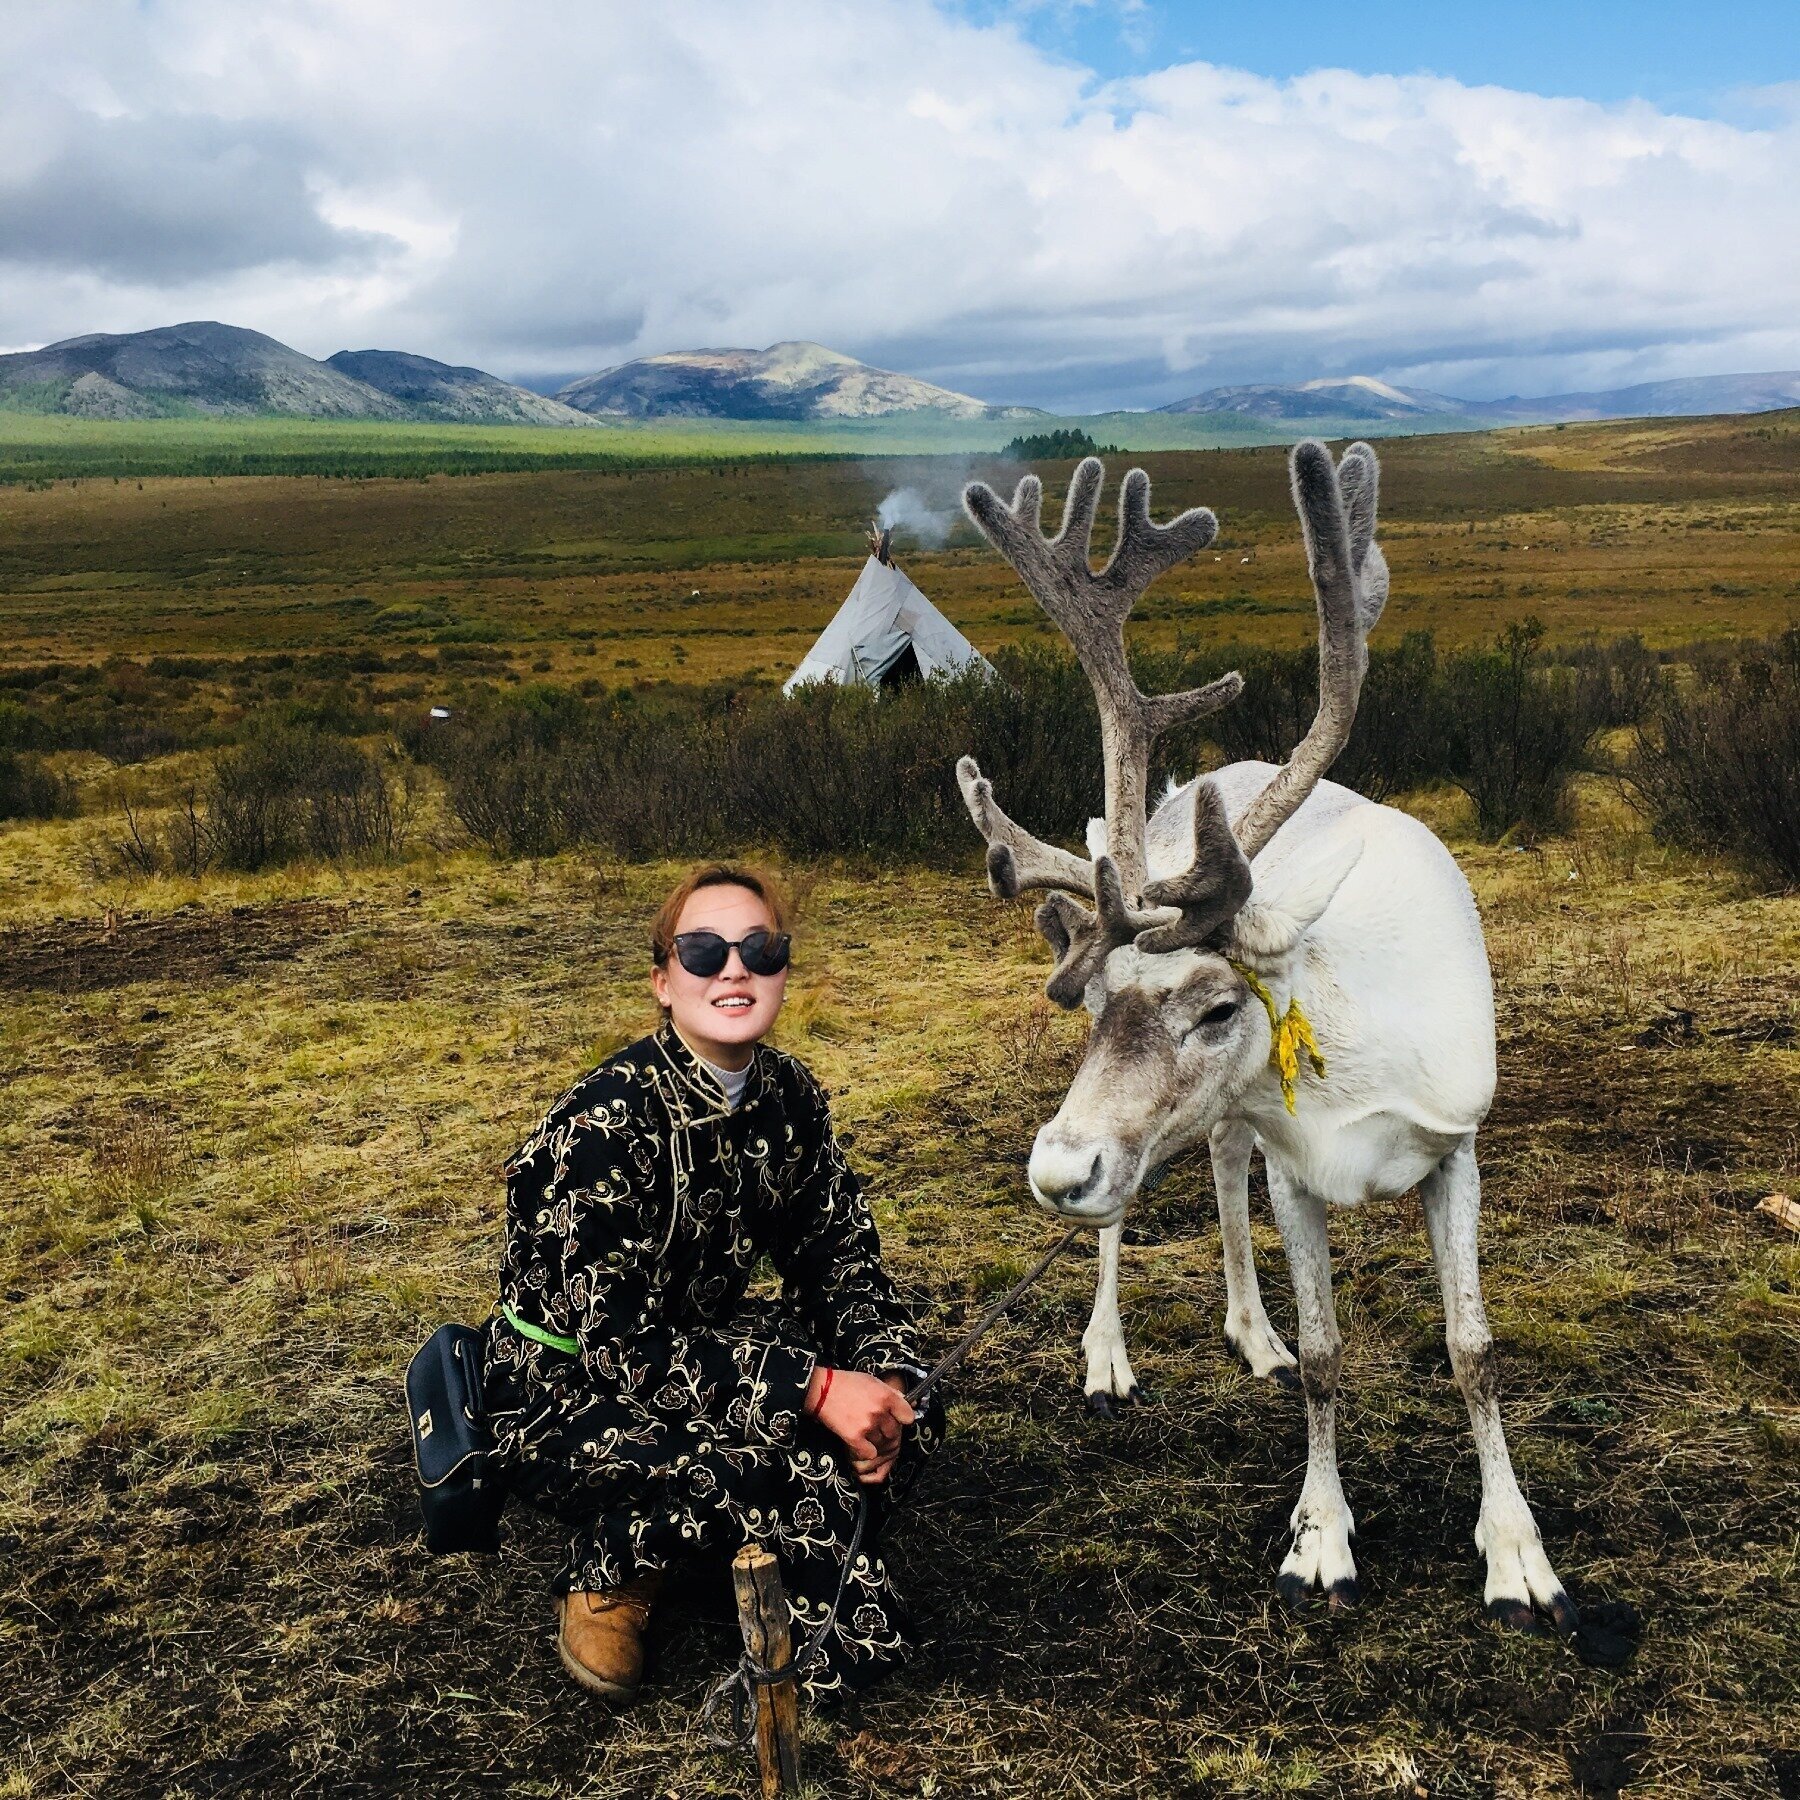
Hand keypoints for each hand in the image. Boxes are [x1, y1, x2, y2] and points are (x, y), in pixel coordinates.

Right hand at [806, 1367, 914, 1485]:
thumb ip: (890, 1392)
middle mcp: (879, 1412)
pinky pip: (870, 1453)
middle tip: (876, 1426)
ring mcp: (867, 1426)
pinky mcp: (854, 1438)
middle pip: (894, 1432)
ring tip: (865, 1432)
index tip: (895, 1418)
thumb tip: (906, 1401)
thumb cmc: (846, 1383)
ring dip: (875, 1440)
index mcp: (886, 1396)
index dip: (902, 1418)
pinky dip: (865, 1451)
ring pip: (882, 1443)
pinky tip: (859, 1442)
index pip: (908, 1416)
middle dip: (887, 1430)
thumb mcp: (872, 1381)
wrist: (821, 1390)